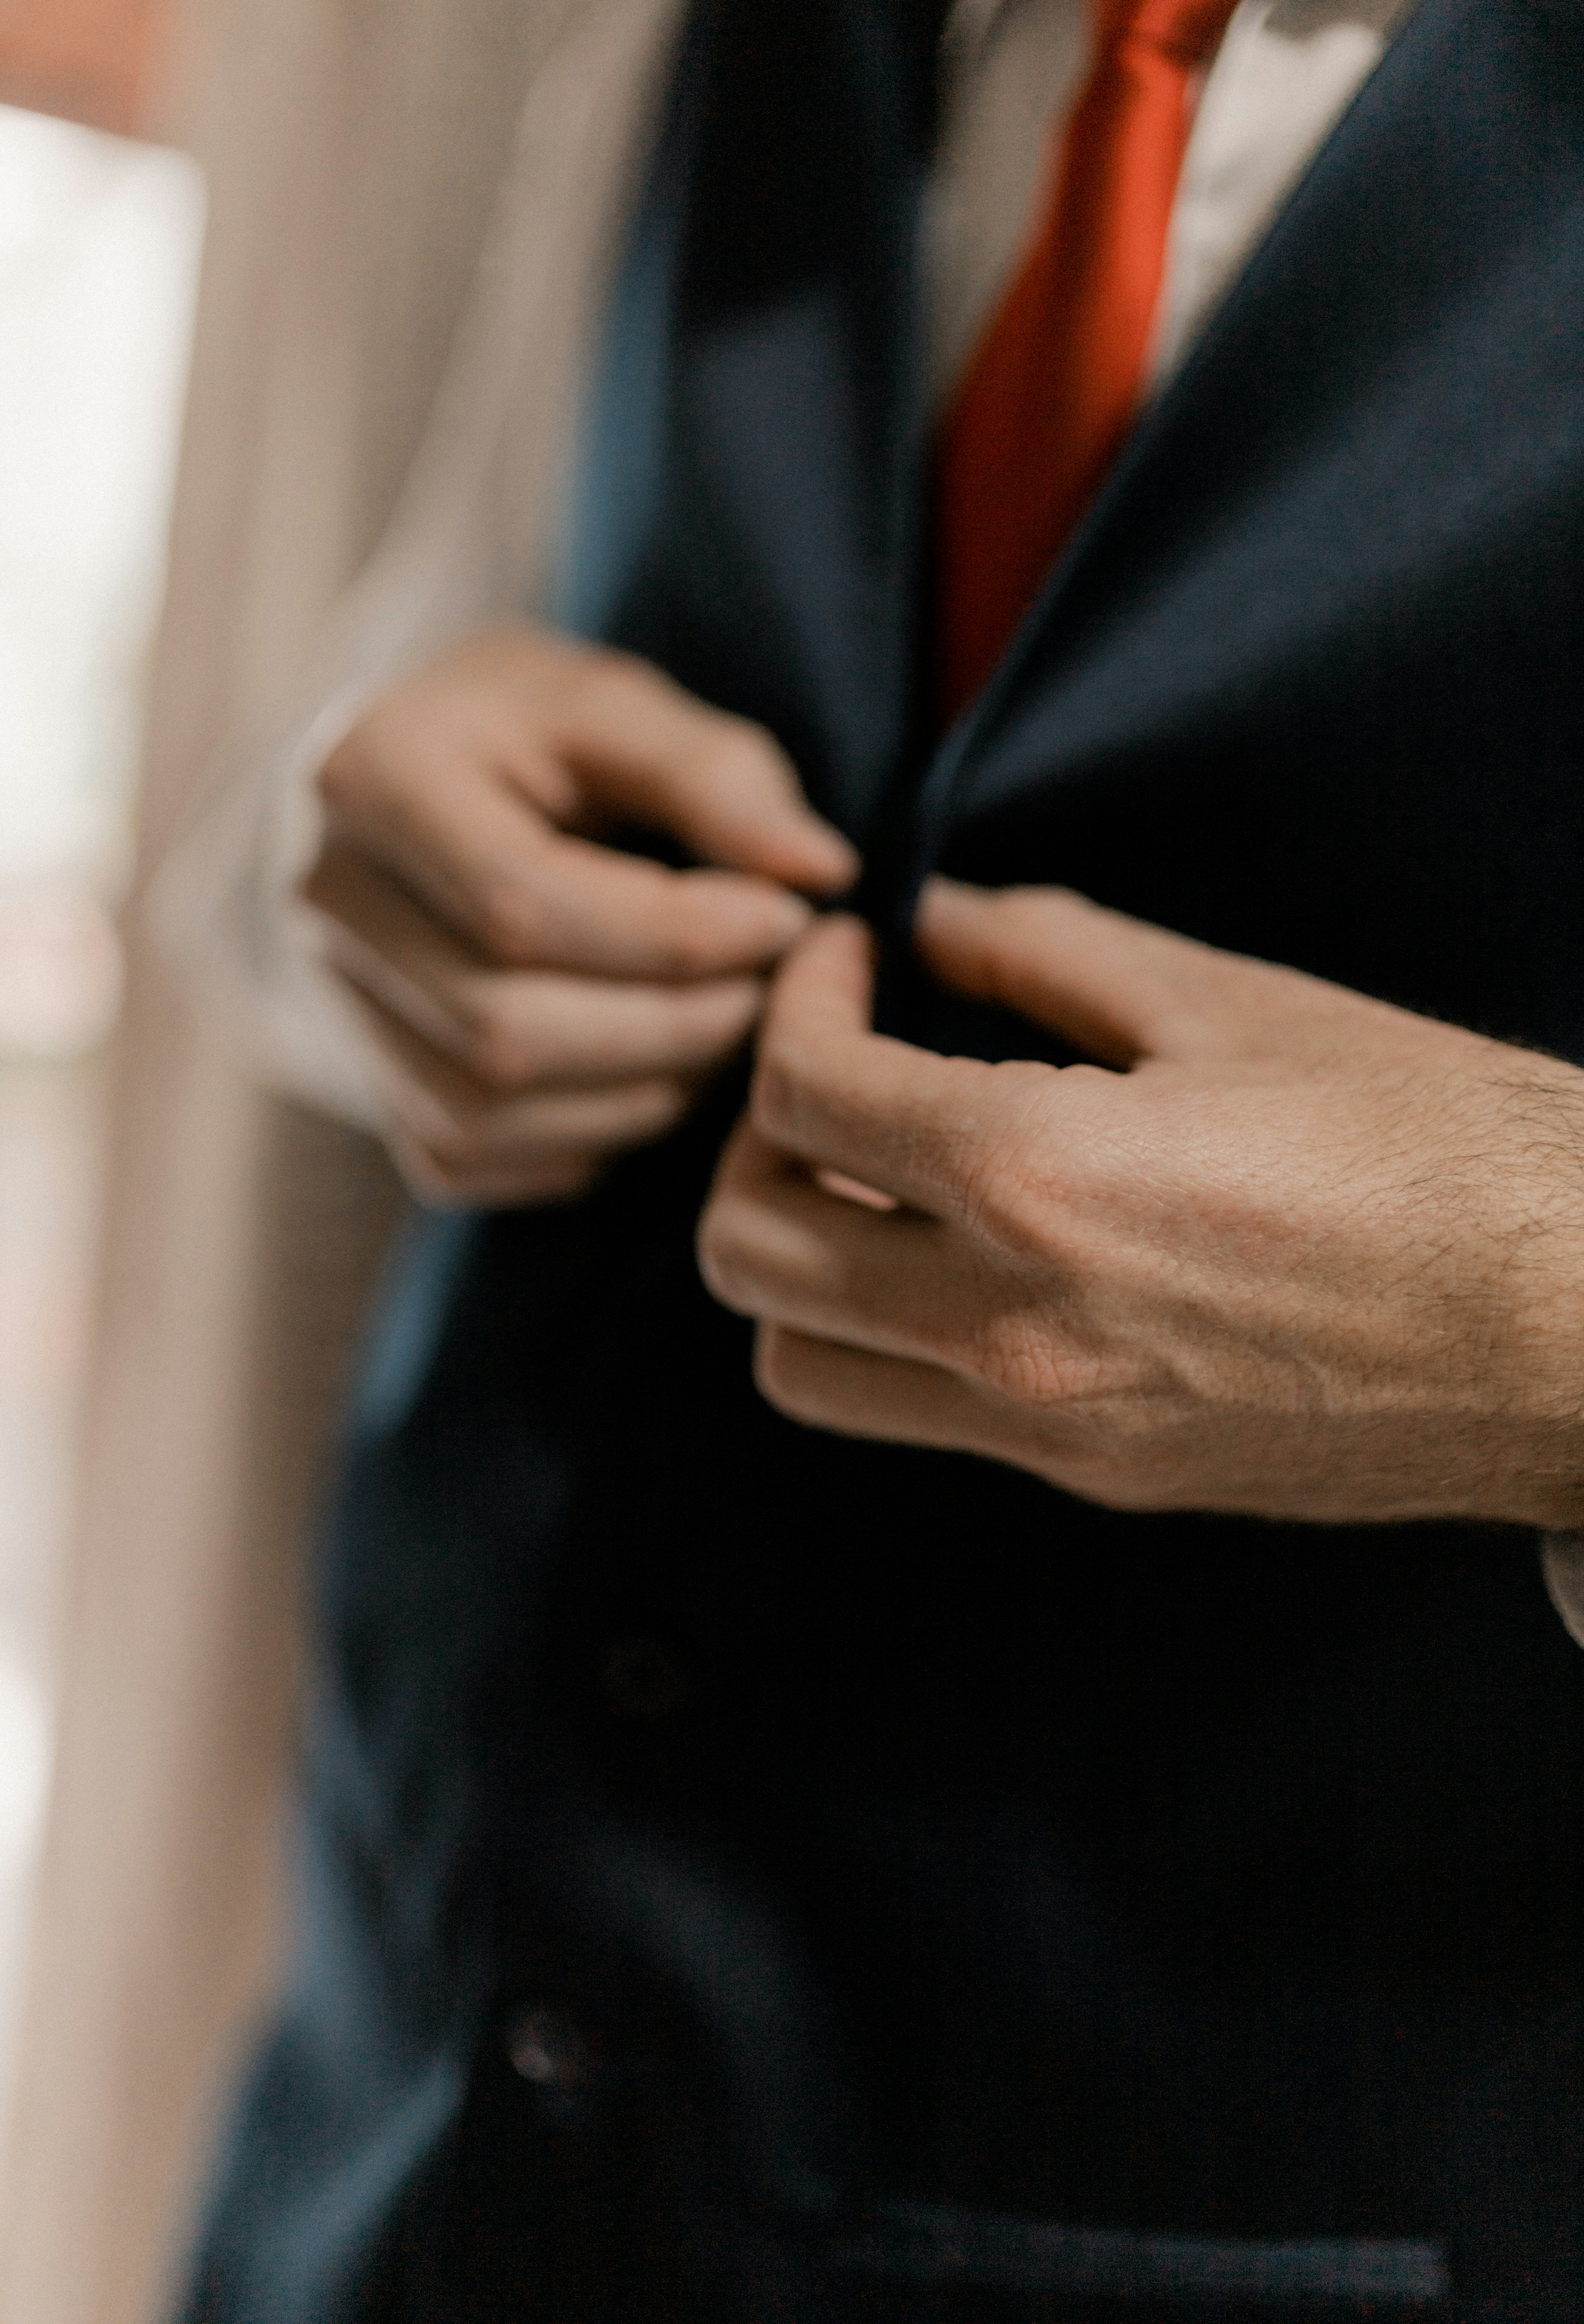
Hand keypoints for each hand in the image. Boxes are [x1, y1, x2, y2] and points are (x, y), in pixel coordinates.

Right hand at [305, 624, 856, 1203]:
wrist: (415, 776)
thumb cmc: (531, 729)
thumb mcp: (619, 706)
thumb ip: (715, 778)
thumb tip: (820, 869)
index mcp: (374, 779)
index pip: (522, 908)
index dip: (674, 936)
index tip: (785, 918)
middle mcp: (327, 903)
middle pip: (502, 1029)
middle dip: (670, 1025)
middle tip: (771, 990)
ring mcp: (335, 1005)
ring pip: (488, 1112)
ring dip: (640, 1092)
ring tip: (726, 1030)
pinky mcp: (371, 1085)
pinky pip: (474, 1157)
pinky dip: (586, 1136)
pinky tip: (653, 1074)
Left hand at [697, 879, 1583, 1529]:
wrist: (1575, 1322)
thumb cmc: (1430, 1139)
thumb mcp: (1232, 1002)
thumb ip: (1049, 952)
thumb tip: (935, 922)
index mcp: (1040, 1181)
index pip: (801, 1096)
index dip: (796, 1003)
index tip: (847, 963)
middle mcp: (1015, 1327)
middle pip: (746, 1253)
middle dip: (754, 1141)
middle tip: (833, 1074)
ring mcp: (1051, 1424)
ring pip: (801, 1366)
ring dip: (802, 1261)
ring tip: (884, 1181)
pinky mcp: (1099, 1477)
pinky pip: (921, 1414)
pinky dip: (895, 1332)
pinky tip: (978, 1253)